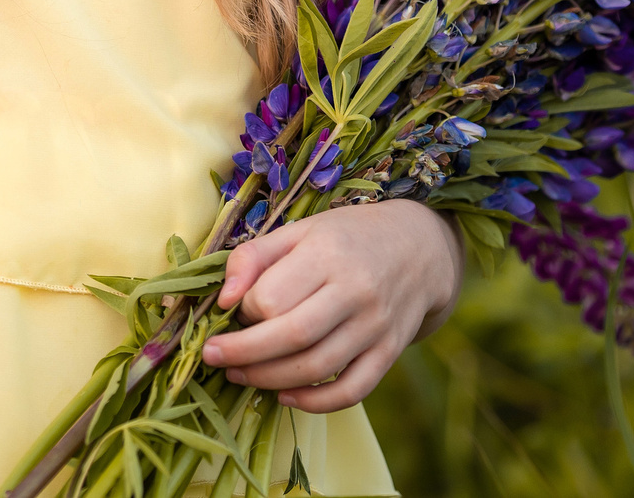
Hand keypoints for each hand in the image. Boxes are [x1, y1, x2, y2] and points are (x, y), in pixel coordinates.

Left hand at [200, 200, 463, 412]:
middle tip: (214, 357)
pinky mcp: (389, 352)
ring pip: (316, 368)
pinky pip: (352, 390)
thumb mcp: (300, 231)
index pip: (273, 297)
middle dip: (244, 354)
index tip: (235, 312)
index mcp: (327, 254)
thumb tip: (223, 300)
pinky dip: (315, 403)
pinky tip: (285, 396)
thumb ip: (254, 257)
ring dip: (269, 380)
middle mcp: (356, 291)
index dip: (245, 311)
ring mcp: (376, 326)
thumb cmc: (347, 237)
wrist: (420, 248)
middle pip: (292, 336)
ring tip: (240, 375)